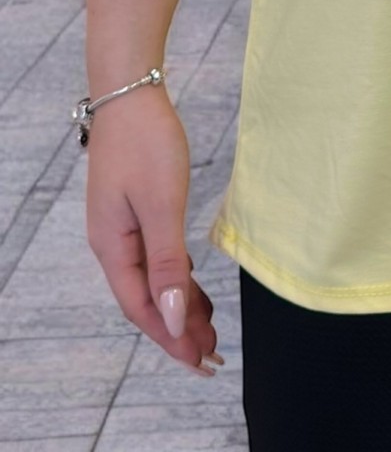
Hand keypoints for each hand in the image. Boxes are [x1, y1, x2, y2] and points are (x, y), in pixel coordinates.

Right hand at [85, 92, 221, 373]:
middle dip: (178, 329)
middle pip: (147, 299)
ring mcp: (122, 227)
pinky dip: (177, 277)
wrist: (131, 94)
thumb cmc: (146, 143)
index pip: (142, 308)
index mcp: (113, 247)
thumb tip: (172, 317)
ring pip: (153, 280)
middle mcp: (112, 243)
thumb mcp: (162, 204)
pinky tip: (193, 287)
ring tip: (209, 330)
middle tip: (212, 356)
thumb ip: (167, 262)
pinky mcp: (135, 211)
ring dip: (180, 305)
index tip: (199, 362)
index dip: (171, 338)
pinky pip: (156, 257)